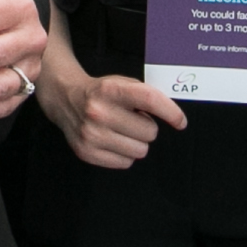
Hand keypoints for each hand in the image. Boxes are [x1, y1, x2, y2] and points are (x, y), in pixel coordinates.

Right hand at [46, 59, 185, 169]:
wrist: (66, 99)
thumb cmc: (102, 93)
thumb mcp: (122, 83)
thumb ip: (146, 96)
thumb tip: (175, 117)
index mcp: (111, 89)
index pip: (150, 100)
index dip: (170, 112)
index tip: (180, 122)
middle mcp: (99, 112)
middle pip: (150, 132)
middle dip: (147, 127)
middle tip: (134, 120)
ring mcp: (91, 134)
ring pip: (140, 151)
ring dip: (137, 142)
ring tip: (122, 131)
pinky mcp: (87, 152)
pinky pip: (126, 163)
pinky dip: (124, 154)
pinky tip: (113, 141)